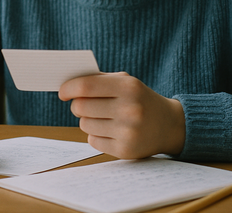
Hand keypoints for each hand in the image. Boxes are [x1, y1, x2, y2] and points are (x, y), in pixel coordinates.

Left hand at [59, 72, 184, 158]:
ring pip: (84, 125)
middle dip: (77, 105)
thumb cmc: (139, 98)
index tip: (62, 92)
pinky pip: (92, 141)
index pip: (86, 86)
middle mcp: (129, 109)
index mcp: (128, 87)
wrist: (169, 124)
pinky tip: (110, 130)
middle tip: (83, 105)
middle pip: (81, 107)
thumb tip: (67, 84)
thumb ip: (98, 80)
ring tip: (103, 117)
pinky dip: (96, 135)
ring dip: (87, 121)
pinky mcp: (125, 150)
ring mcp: (128, 131)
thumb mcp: (126, 82)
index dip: (69, 88)